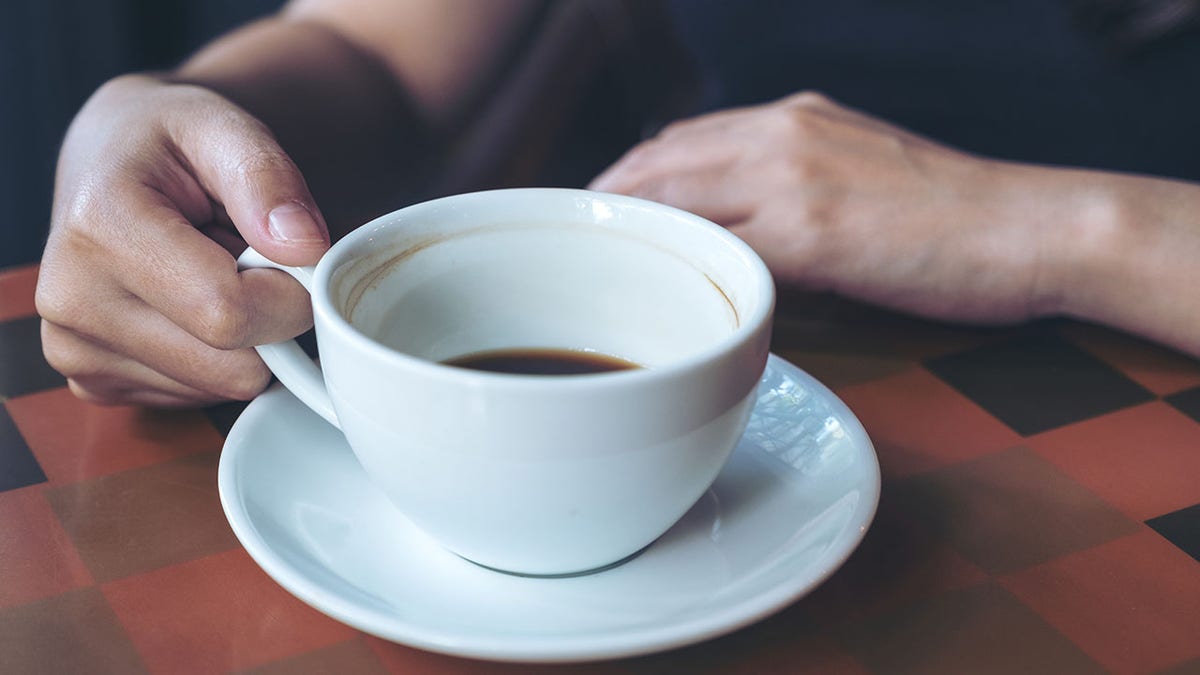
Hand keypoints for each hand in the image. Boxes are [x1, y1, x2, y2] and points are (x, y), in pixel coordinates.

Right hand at [37, 74, 328, 405]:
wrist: (108, 159)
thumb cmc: (170, 142)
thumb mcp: (224, 126)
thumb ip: (268, 179)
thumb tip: (304, 247)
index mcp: (100, 229)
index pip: (229, 314)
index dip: (289, 294)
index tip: (289, 255)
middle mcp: (72, 300)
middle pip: (230, 366)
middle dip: (269, 321)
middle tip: (249, 262)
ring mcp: (76, 350)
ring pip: (221, 389)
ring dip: (242, 339)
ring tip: (211, 275)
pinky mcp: (94, 383)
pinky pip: (198, 398)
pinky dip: (214, 358)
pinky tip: (187, 305)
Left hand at [590, 92, 1068, 324]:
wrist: (1029, 227)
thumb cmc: (949, 210)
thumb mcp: (859, 164)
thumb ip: (792, 177)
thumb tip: (738, 216)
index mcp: (792, 118)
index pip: (679, 139)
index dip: (627, 177)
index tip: (599, 214)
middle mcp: (783, 136)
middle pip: (659, 164)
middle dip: (607, 205)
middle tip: (572, 245)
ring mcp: (796, 180)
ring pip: (678, 200)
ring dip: (630, 237)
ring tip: (593, 272)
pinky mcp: (816, 233)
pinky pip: (724, 250)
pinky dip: (683, 269)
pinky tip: (655, 297)